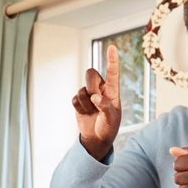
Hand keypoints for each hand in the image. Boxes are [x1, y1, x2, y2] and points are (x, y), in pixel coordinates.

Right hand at [71, 43, 122, 157]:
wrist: (96, 139)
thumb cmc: (108, 128)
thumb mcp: (111, 120)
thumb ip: (105, 107)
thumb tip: (95, 97)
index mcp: (112, 91)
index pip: (112, 72)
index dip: (112, 59)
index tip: (112, 47)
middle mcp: (100, 89)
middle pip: (91, 74)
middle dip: (91, 85)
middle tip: (95, 99)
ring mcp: (88, 94)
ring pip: (82, 89)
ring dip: (86, 103)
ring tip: (92, 112)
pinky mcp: (79, 101)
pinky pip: (75, 99)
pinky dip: (79, 108)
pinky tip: (85, 114)